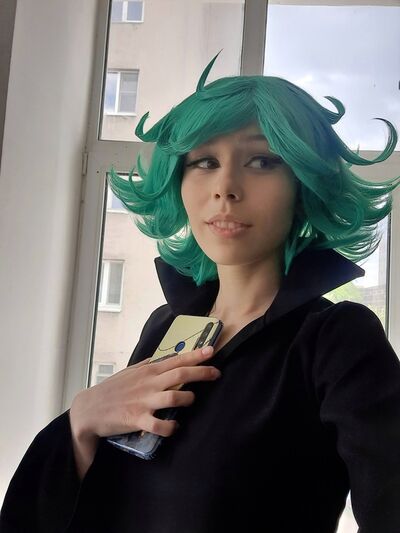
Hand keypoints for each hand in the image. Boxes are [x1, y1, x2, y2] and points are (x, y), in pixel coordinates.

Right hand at [70, 346, 219, 442]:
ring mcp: (143, 401)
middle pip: (181, 374)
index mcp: (148, 371)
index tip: (211, 351)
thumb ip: (146, 365)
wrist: (89, 409)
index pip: (177, 359)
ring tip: (190, 400)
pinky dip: (170, 426)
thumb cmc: (111, 389)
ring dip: (187, 398)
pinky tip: (174, 426)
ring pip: (174, 396)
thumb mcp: (129, 372)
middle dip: (202, 373)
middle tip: (217, 373)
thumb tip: (160, 358)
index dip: (196, 355)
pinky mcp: (137, 419)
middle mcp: (149, 384)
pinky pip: (159, 425)